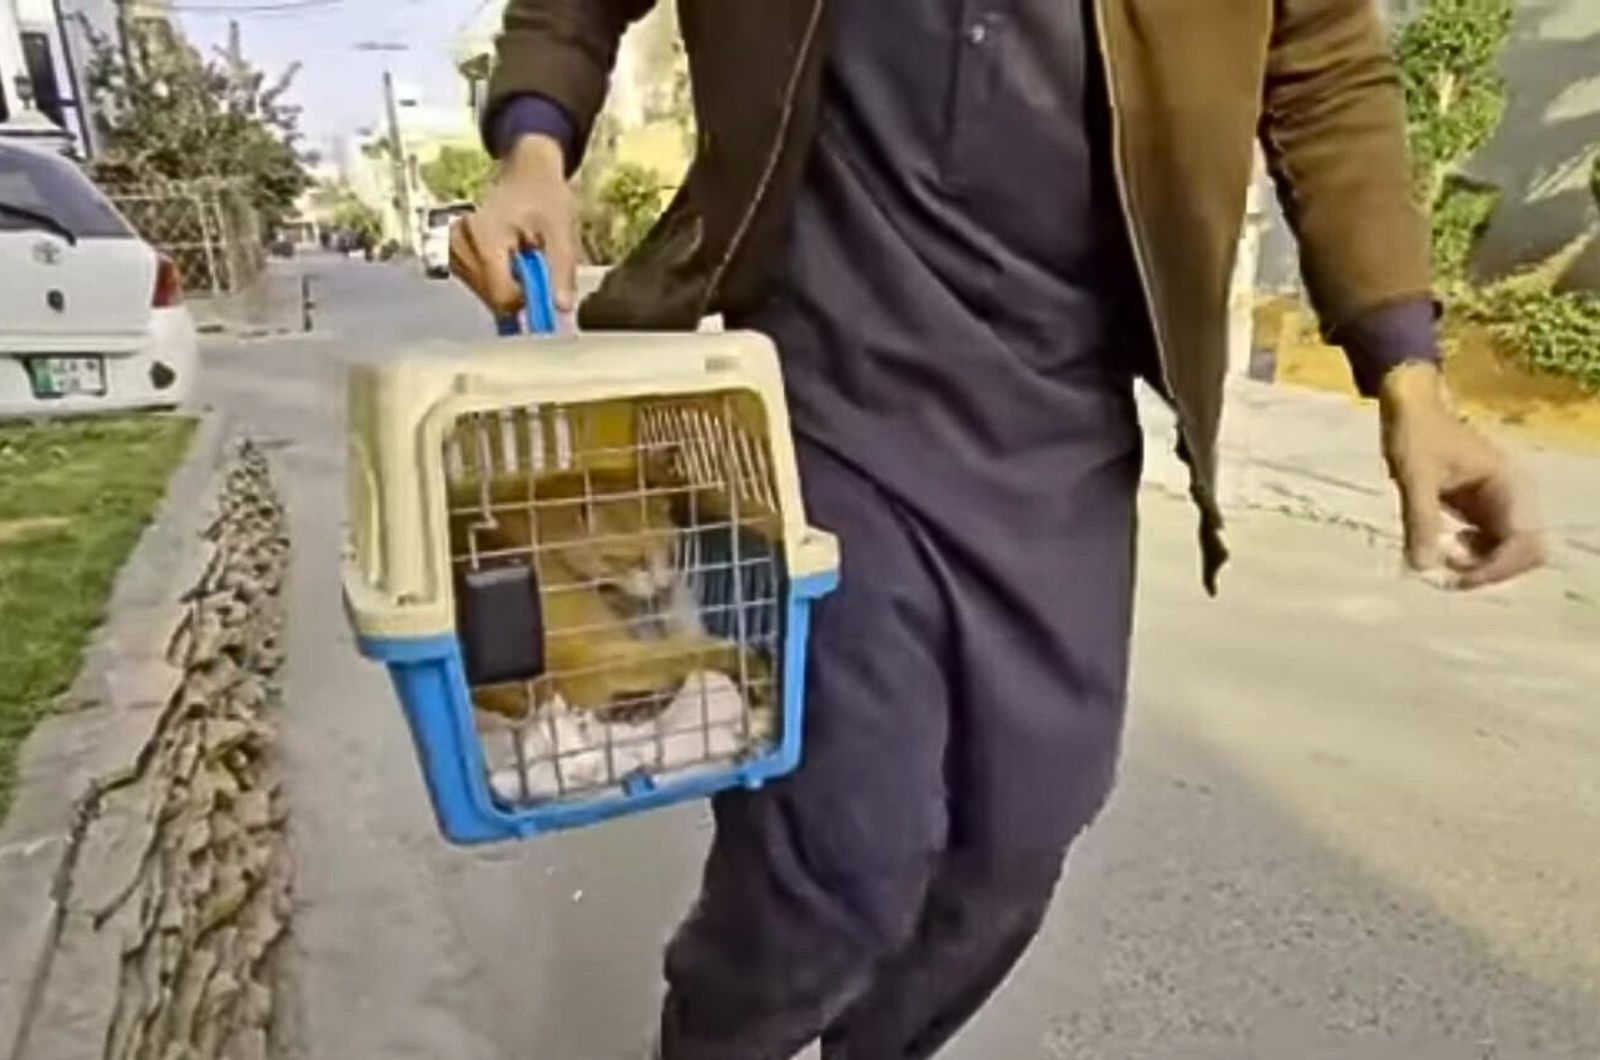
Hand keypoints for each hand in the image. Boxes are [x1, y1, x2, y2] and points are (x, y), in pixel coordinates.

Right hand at [449, 135, 578, 315]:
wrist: (526, 173)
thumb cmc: (545, 197)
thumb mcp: (562, 231)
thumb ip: (561, 271)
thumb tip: (562, 310)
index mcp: (483, 235)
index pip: (502, 295)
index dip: (529, 300)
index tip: (547, 287)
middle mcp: (459, 244)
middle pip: (494, 300)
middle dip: (522, 292)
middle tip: (536, 261)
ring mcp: (452, 250)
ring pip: (488, 297)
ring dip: (512, 287)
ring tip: (523, 256)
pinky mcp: (453, 256)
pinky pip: (482, 288)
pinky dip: (501, 282)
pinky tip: (510, 259)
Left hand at [1380, 362, 1543, 588]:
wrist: (1410, 403)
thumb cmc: (1415, 433)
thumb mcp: (1415, 477)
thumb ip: (1420, 521)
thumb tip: (1422, 568)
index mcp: (1507, 486)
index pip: (1523, 543)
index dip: (1495, 569)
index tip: (1457, 578)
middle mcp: (1510, 496)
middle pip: (1521, 552)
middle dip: (1488, 570)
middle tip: (1447, 572)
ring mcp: (1495, 502)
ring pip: (1503, 550)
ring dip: (1477, 563)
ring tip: (1439, 556)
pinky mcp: (1477, 506)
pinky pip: (1484, 541)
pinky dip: (1466, 553)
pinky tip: (1438, 546)